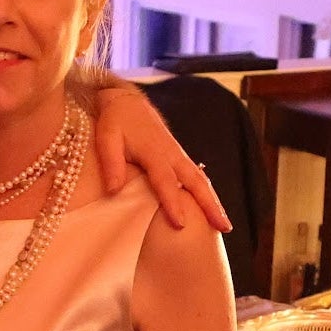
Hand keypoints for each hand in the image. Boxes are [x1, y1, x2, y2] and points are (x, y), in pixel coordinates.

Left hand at [84, 83, 232, 233]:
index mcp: (154, 151)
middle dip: (210, 205)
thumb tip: (113, 190)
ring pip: (201, 180)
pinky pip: (197, 176)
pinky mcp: (179, 157)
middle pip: (196, 182)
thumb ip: (111, 163)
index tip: (181, 224)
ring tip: (225, 226)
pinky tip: (213, 209)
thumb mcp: (106, 138)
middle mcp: (172, 154)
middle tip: (223, 228)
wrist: (127, 101)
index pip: (165, 181)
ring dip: (214, 202)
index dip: (173, 202)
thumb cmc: (115, 122)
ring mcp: (178, 155)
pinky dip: (207, 193)